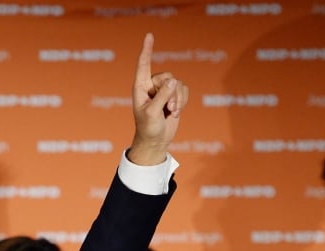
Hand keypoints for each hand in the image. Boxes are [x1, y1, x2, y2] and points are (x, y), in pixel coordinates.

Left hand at [128, 33, 188, 165]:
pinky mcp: (174, 96)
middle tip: (168, 108)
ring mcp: (163, 91)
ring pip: (178, 84)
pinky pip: (184, 90)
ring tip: (171, 112)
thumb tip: (174, 80)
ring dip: (178, 100)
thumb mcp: (152, 113)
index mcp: (140, 87)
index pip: (143, 65)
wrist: (155, 141)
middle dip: (171, 93)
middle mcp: (151, 86)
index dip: (147, 50)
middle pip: (168, 77)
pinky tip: (175, 113)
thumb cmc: (148, 128)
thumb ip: (162, 96)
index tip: (149, 35)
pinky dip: (183, 102)